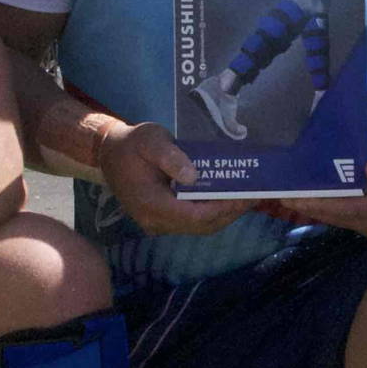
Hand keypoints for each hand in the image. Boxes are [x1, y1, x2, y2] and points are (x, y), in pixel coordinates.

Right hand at [98, 122, 248, 236]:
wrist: (110, 153)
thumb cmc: (132, 144)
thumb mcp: (150, 140)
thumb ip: (171, 157)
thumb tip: (194, 176)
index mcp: (151, 204)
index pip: (195, 217)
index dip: (222, 209)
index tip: (245, 196)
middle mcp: (156, 221)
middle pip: (202, 226)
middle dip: (230, 213)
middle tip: (256, 196)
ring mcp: (159, 223)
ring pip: (200, 227)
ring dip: (225, 214)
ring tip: (248, 198)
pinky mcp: (164, 219)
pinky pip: (193, 222)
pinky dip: (214, 212)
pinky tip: (230, 198)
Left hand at [273, 143, 366, 251]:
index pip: (350, 209)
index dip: (320, 204)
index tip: (293, 198)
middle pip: (344, 221)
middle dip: (314, 209)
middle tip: (283, 198)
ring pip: (351, 226)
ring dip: (326, 214)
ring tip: (297, 199)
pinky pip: (360, 229)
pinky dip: (342, 218)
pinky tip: (326, 205)